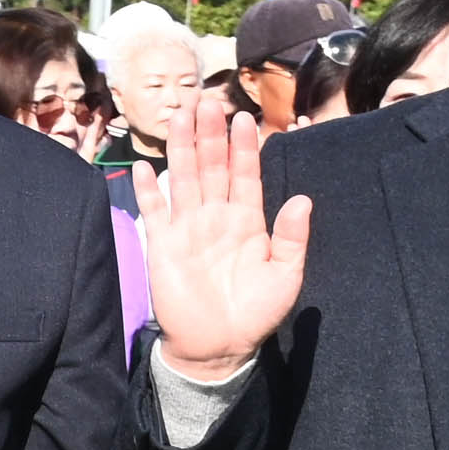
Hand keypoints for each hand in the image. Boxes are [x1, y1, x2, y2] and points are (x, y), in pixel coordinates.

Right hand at [130, 106, 311, 376]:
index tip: (246, 118)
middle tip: (209, 102)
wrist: (219, 346)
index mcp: (247, 221)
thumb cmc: (256, 312)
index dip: (245, 147)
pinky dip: (149, 189)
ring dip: (182, 148)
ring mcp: (188, 228)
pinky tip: (146, 166)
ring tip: (181, 117)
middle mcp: (216, 217)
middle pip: (212, 167)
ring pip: (184, 178)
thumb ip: (292, 237)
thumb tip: (302, 199)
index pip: (245, 175)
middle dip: (210, 135)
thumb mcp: (286, 275)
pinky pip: (155, 211)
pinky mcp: (162, 245)